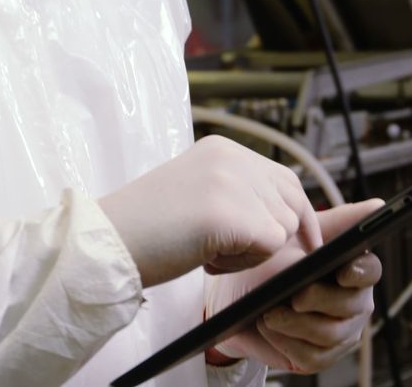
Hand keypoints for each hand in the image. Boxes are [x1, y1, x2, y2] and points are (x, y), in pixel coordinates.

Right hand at [99, 135, 322, 286]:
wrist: (105, 244)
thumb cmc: (145, 229)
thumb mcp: (199, 193)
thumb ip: (238, 193)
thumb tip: (289, 216)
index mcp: (223, 149)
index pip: (285, 178)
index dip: (298, 212)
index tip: (307, 240)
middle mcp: (233, 158)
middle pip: (292, 202)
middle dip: (276, 235)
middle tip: (235, 254)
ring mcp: (233, 182)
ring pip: (283, 228)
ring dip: (251, 251)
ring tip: (205, 250)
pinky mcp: (232, 213)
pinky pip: (270, 247)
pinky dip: (242, 263)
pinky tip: (206, 259)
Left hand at [206, 199, 383, 372]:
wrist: (235, 294)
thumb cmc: (271, 261)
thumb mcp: (298, 233)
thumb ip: (337, 223)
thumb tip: (377, 206)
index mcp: (354, 269)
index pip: (371, 271)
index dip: (360, 273)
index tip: (342, 272)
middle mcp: (354, 301)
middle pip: (351, 306)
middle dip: (319, 300)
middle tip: (293, 296)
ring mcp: (339, 332)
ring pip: (330, 334)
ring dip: (295, 323)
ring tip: (269, 312)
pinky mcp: (320, 356)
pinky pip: (311, 356)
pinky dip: (285, 343)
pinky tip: (268, 327)